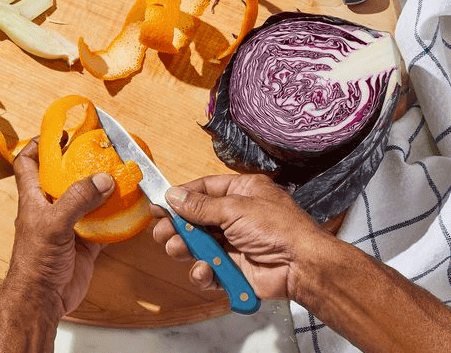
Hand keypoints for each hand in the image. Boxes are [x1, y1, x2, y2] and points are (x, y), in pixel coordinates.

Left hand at [10, 139, 114, 316]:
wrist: (43, 301)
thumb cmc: (35, 261)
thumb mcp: (53, 224)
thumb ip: (78, 199)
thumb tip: (104, 178)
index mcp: (34, 197)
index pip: (28, 162)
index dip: (39, 145)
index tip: (60, 133)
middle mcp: (50, 207)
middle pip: (63, 177)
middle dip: (79, 162)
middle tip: (101, 148)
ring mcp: (69, 224)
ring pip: (86, 198)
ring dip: (102, 187)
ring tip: (120, 171)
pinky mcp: (84, 242)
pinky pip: (103, 222)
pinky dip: (116, 215)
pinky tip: (130, 206)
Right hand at [151, 173, 327, 300]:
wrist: (302, 267)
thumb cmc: (278, 228)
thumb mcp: (235, 209)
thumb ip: (201, 206)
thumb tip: (174, 196)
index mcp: (241, 192)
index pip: (203, 190)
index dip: (180, 197)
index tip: (159, 204)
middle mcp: (236, 216)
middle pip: (197, 220)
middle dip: (178, 227)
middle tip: (162, 233)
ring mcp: (235, 244)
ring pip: (199, 246)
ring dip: (186, 249)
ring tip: (178, 250)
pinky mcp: (234, 270)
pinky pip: (209, 270)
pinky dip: (202, 272)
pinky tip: (203, 270)